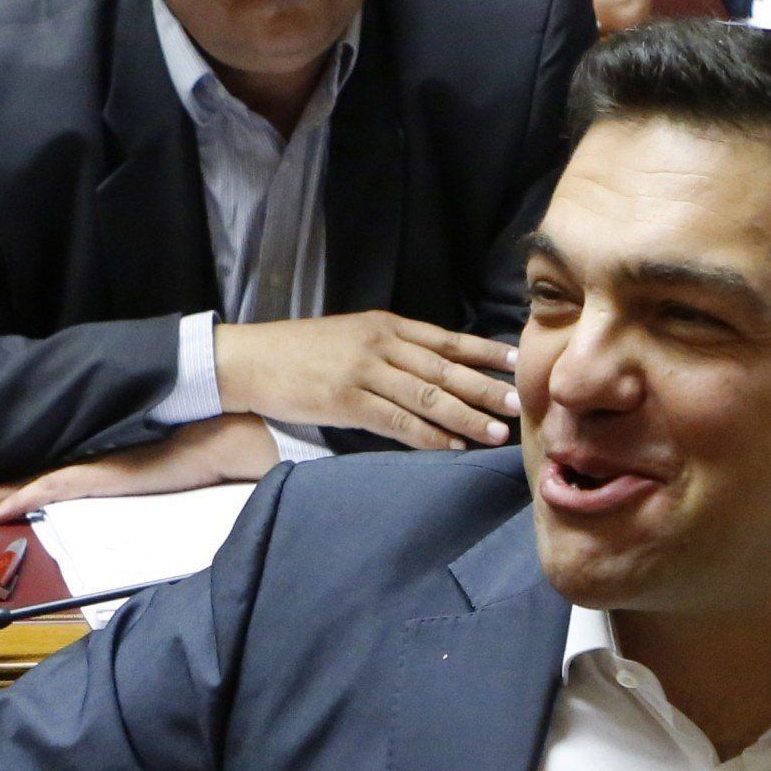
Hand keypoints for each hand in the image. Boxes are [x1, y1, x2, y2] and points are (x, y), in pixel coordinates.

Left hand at [0, 411, 278, 524]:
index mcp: (83, 462)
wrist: (215, 433)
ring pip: (20, 483)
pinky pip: (51, 488)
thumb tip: (103, 488)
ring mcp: (86, 467)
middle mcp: (77, 461)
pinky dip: (21, 499)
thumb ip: (114, 477)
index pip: (28, 476)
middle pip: (13, 477)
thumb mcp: (139, 469)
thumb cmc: (185, 450)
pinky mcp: (100, 474)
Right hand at [215, 312, 518, 450]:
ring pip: (427, 396)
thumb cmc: (302, 350)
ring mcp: (364, 373)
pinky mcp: (346, 401)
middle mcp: (380, 345)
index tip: (517, 361)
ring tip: (495, 432)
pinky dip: (427, 435)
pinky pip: (396, 421)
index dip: (485, 351)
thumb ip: (391, 348)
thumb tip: (433, 368)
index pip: (447, 339)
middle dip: (485, 387)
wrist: (252, 358)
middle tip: (518, 403)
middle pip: (445, 368)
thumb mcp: (352, 336)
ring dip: (465, 416)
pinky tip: (450, 445)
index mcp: (385, 325)